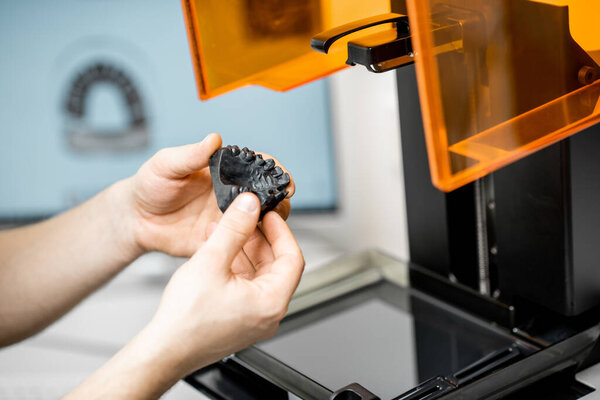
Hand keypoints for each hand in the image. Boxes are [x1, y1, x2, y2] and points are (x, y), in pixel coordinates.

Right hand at [63, 194, 303, 399]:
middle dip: (258, 238)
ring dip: (243, 249)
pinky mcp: (238, 319)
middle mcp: (268, 313)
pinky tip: (216, 248)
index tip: (269, 215)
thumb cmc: (186, 320)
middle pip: (275, 265)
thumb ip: (234, 229)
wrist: (163, 351)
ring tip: (226, 228)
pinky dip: (234, 265)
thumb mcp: (211, 261)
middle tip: (246, 218)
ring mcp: (253, 318)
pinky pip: (244, 285)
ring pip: (258, 274)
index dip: (281, 231)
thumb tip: (249, 206)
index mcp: (271, 302)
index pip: (292, 258)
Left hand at [125, 133, 294, 256]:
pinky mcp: (222, 241)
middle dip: (280, 200)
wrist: (136, 220)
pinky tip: (248, 243)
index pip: (257, 167)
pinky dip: (251, 244)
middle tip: (281, 204)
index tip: (284, 179)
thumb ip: (190, 154)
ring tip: (266, 224)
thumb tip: (213, 139)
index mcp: (223, 172)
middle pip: (267, 196)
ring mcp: (228, 219)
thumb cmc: (150, 187)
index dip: (275, 172)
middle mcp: (231, 195)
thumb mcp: (166, 165)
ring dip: (269, 223)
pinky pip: (243, 244)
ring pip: (261, 221)